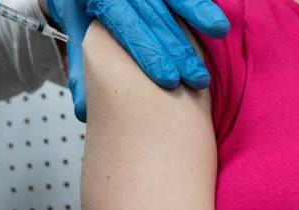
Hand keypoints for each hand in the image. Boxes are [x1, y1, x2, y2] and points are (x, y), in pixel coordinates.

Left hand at [45, 0, 229, 122]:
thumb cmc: (87, 7)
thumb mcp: (81, 31)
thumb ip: (83, 66)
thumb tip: (83, 110)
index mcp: (103, 1)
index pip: (126, 26)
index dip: (148, 53)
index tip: (169, 80)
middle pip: (153, 21)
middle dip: (177, 52)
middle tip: (196, 82)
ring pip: (168, 9)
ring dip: (191, 37)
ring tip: (206, 68)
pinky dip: (201, 9)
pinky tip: (217, 29)